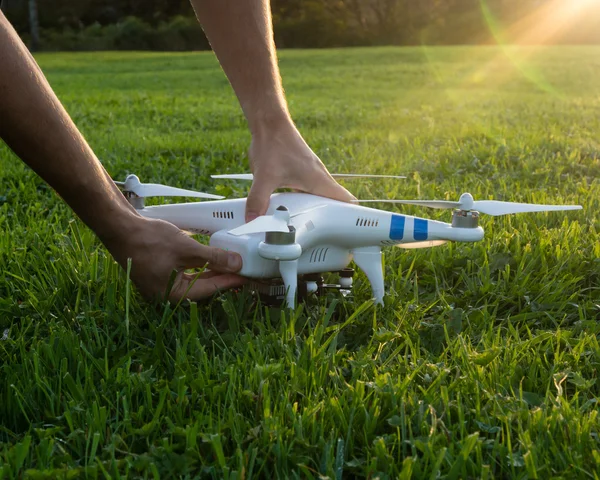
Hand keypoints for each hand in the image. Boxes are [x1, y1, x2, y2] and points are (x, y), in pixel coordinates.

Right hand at [102, 215, 245, 301]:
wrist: (120, 227)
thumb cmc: (149, 240)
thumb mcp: (187, 248)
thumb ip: (213, 258)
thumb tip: (237, 264)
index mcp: (171, 295)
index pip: (208, 290)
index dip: (229, 282)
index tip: (245, 277)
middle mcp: (165, 294)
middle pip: (201, 288)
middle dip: (221, 277)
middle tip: (240, 270)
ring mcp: (160, 284)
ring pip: (192, 280)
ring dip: (210, 272)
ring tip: (229, 264)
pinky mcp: (157, 272)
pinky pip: (182, 273)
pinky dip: (196, 266)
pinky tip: (208, 259)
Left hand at [245, 122, 355, 221]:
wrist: (269, 122)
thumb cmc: (274, 143)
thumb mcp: (264, 176)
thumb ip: (258, 200)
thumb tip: (252, 220)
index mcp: (319, 180)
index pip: (346, 200)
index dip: (352, 217)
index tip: (350, 232)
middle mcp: (319, 177)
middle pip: (334, 203)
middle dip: (331, 220)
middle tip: (323, 238)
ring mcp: (311, 174)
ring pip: (320, 198)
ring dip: (316, 212)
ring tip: (307, 230)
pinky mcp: (301, 172)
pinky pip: (308, 192)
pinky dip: (304, 203)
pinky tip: (290, 210)